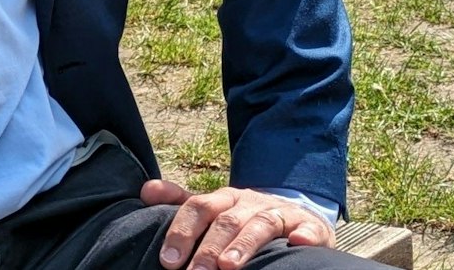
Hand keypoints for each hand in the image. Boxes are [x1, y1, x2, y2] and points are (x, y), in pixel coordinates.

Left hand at [142, 180, 334, 269]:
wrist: (294, 212)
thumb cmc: (244, 217)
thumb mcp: (213, 208)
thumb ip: (180, 201)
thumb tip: (145, 190)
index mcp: (224, 199)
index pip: (198, 207)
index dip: (182, 232)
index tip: (168, 261)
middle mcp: (250, 203)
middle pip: (226, 220)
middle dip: (208, 247)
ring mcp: (280, 213)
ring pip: (261, 224)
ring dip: (244, 245)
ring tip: (228, 267)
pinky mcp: (308, 226)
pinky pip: (308, 229)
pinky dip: (304, 235)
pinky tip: (297, 242)